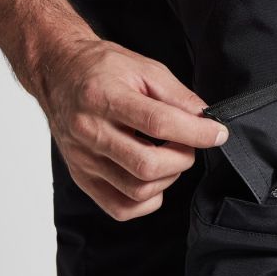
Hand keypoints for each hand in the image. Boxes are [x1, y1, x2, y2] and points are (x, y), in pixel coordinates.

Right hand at [37, 36, 227, 220]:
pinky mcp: (82, 177)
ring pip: (137, 190)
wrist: (58, 73)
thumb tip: (206, 120)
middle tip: (188, 143)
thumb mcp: (144, 67)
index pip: (157, 123)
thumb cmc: (101, 68)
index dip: (196, 132)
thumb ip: (177, 95)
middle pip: (147, 165)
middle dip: (183, 157)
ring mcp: (83, 159)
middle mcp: (89, 131)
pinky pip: (121, 208)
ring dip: (167, 177)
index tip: (218, 133)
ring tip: (169, 155)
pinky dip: (147, 199)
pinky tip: (153, 177)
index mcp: (104, 97)